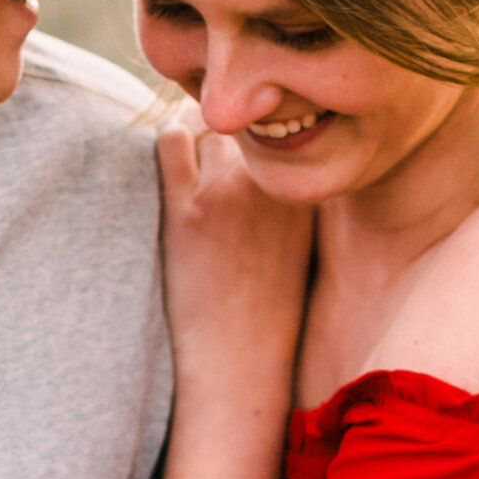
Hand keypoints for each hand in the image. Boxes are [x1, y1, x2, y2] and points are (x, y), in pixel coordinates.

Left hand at [149, 118, 316, 478]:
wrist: (242, 365)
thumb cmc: (273, 313)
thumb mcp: (304, 247)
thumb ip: (296, 198)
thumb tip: (280, 161)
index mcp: (311, 192)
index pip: (290, 120)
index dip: (268, 116)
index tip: (254, 124)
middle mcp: (276, 183)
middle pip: (249, 113)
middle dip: (231, 115)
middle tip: (214, 130)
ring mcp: (230, 193)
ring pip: (208, 118)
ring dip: (196, 124)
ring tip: (189, 144)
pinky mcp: (186, 210)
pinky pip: (170, 140)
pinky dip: (166, 140)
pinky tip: (167, 162)